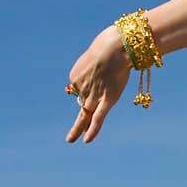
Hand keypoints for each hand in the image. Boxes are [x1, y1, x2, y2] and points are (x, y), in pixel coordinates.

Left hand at [65, 26, 132, 143]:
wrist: (117, 46)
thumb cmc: (112, 45)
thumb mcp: (100, 54)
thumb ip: (101, 65)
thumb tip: (111, 71)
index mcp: (76, 75)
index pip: (82, 88)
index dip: (91, 88)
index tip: (102, 78)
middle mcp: (81, 87)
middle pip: (81, 104)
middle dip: (77, 121)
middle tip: (70, 136)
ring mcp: (93, 95)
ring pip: (85, 115)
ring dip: (78, 128)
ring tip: (71, 140)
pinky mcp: (106, 100)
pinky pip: (98, 118)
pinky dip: (92, 130)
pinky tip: (86, 141)